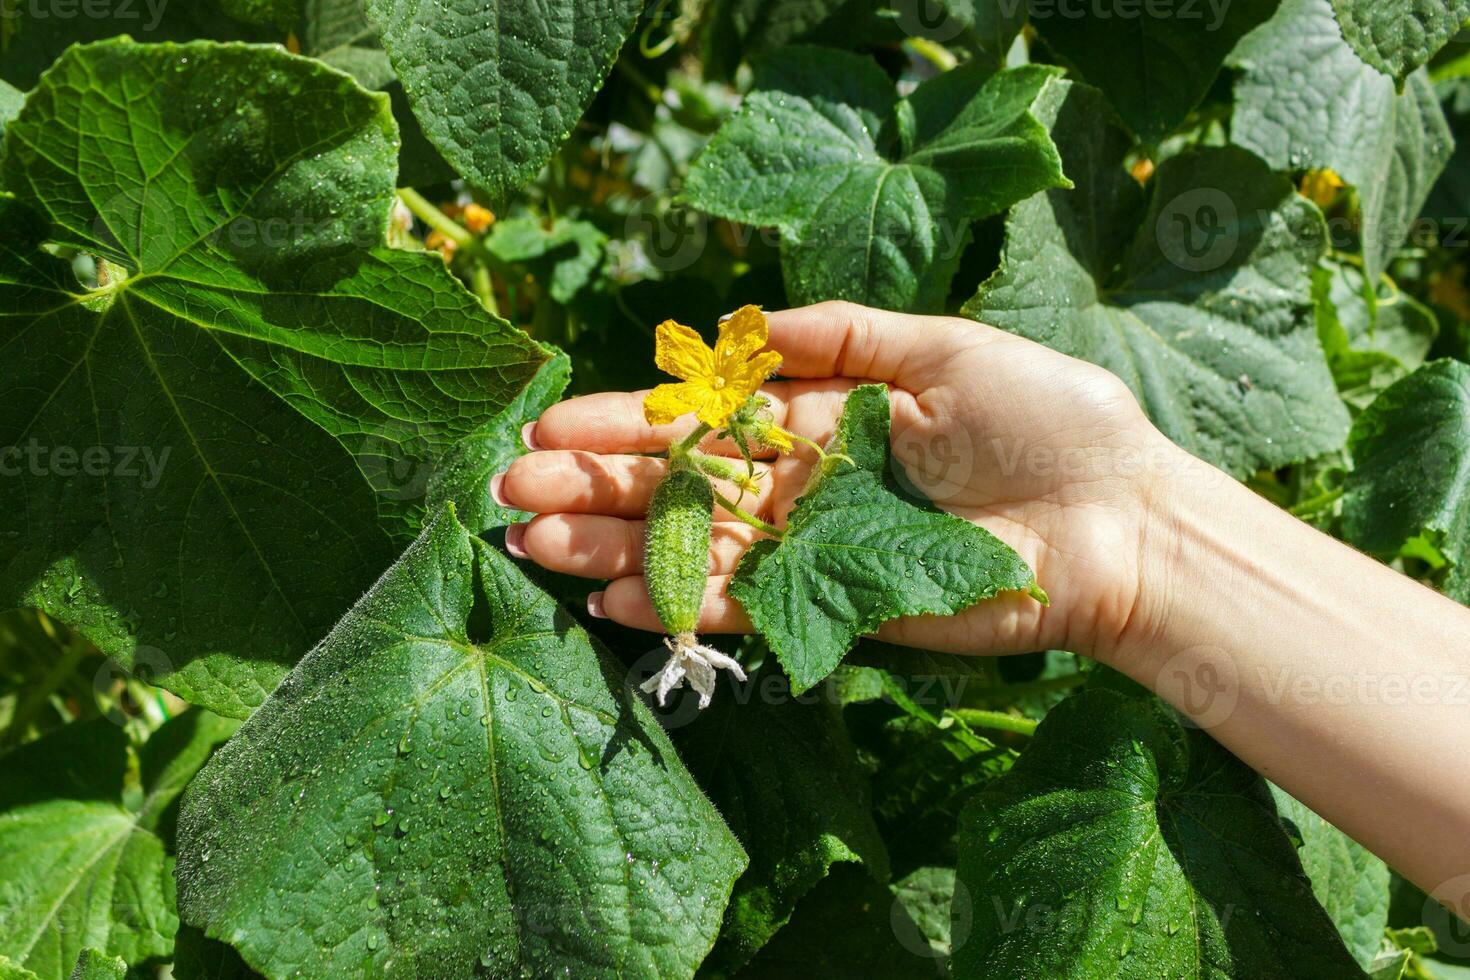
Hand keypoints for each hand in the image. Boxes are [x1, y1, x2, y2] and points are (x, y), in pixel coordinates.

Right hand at [493, 301, 1180, 659]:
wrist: (1120, 521)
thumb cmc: (1049, 423)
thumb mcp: (946, 348)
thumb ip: (843, 338)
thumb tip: (746, 328)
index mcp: (825, 421)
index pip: (705, 422)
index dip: (629, 423)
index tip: (553, 426)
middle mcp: (806, 487)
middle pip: (681, 488)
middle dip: (596, 488)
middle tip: (511, 490)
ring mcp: (815, 551)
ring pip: (694, 550)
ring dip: (612, 550)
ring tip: (531, 543)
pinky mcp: (838, 607)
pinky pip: (743, 607)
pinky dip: (677, 605)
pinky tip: (610, 600)